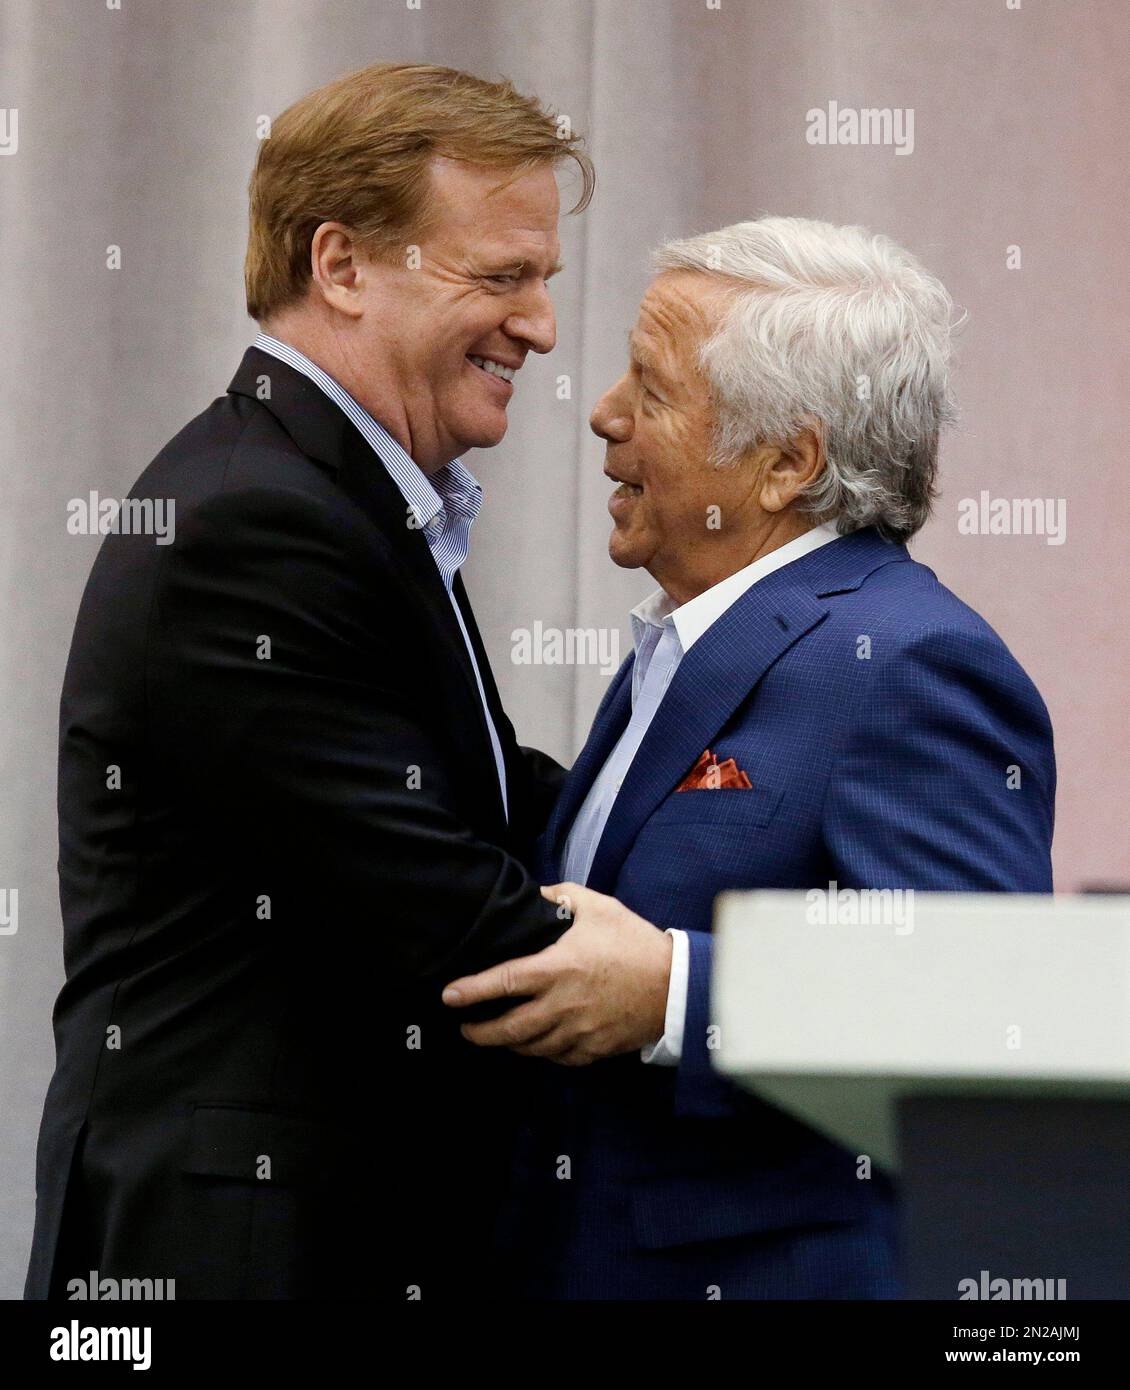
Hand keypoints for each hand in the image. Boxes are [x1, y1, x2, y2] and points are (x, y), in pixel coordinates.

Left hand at [441, 882, 672, 1065]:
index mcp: (558, 968)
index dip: (471, 991)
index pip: (503, 982)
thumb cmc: (635, 942)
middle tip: (465, 1027)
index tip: (448, 996)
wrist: (676, 984)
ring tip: (496, 1035)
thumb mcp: (599, 907)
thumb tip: (536, 895)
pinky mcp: (594, 1049)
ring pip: (531, 1048)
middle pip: (509, 1028)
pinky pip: (558, 1058)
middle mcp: (563, 1005)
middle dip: (480, 1032)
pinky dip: (542, 1052)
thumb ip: (562, 897)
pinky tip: (536, 1043)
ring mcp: (578, 1032)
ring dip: (509, 1043)